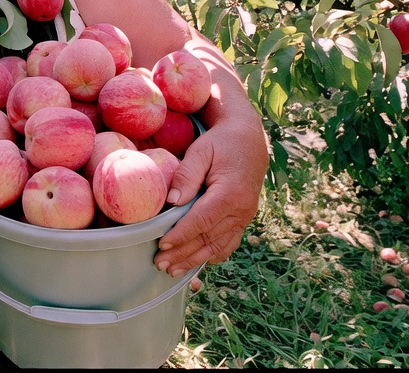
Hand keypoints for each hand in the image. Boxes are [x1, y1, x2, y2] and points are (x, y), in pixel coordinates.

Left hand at [153, 119, 267, 276]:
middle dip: (183, 254)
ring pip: (219, 246)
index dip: (181, 235)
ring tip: (173, 270)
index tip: (162, 245)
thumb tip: (172, 202)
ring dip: (195, 260)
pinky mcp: (244, 218)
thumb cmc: (221, 142)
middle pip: (209, 239)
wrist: (249, 138)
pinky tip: (197, 262)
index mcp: (231, 193)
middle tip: (160, 263)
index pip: (202, 221)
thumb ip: (187, 175)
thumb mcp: (201, 151)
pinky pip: (229, 242)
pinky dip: (213, 254)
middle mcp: (242, 210)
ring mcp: (245, 216)